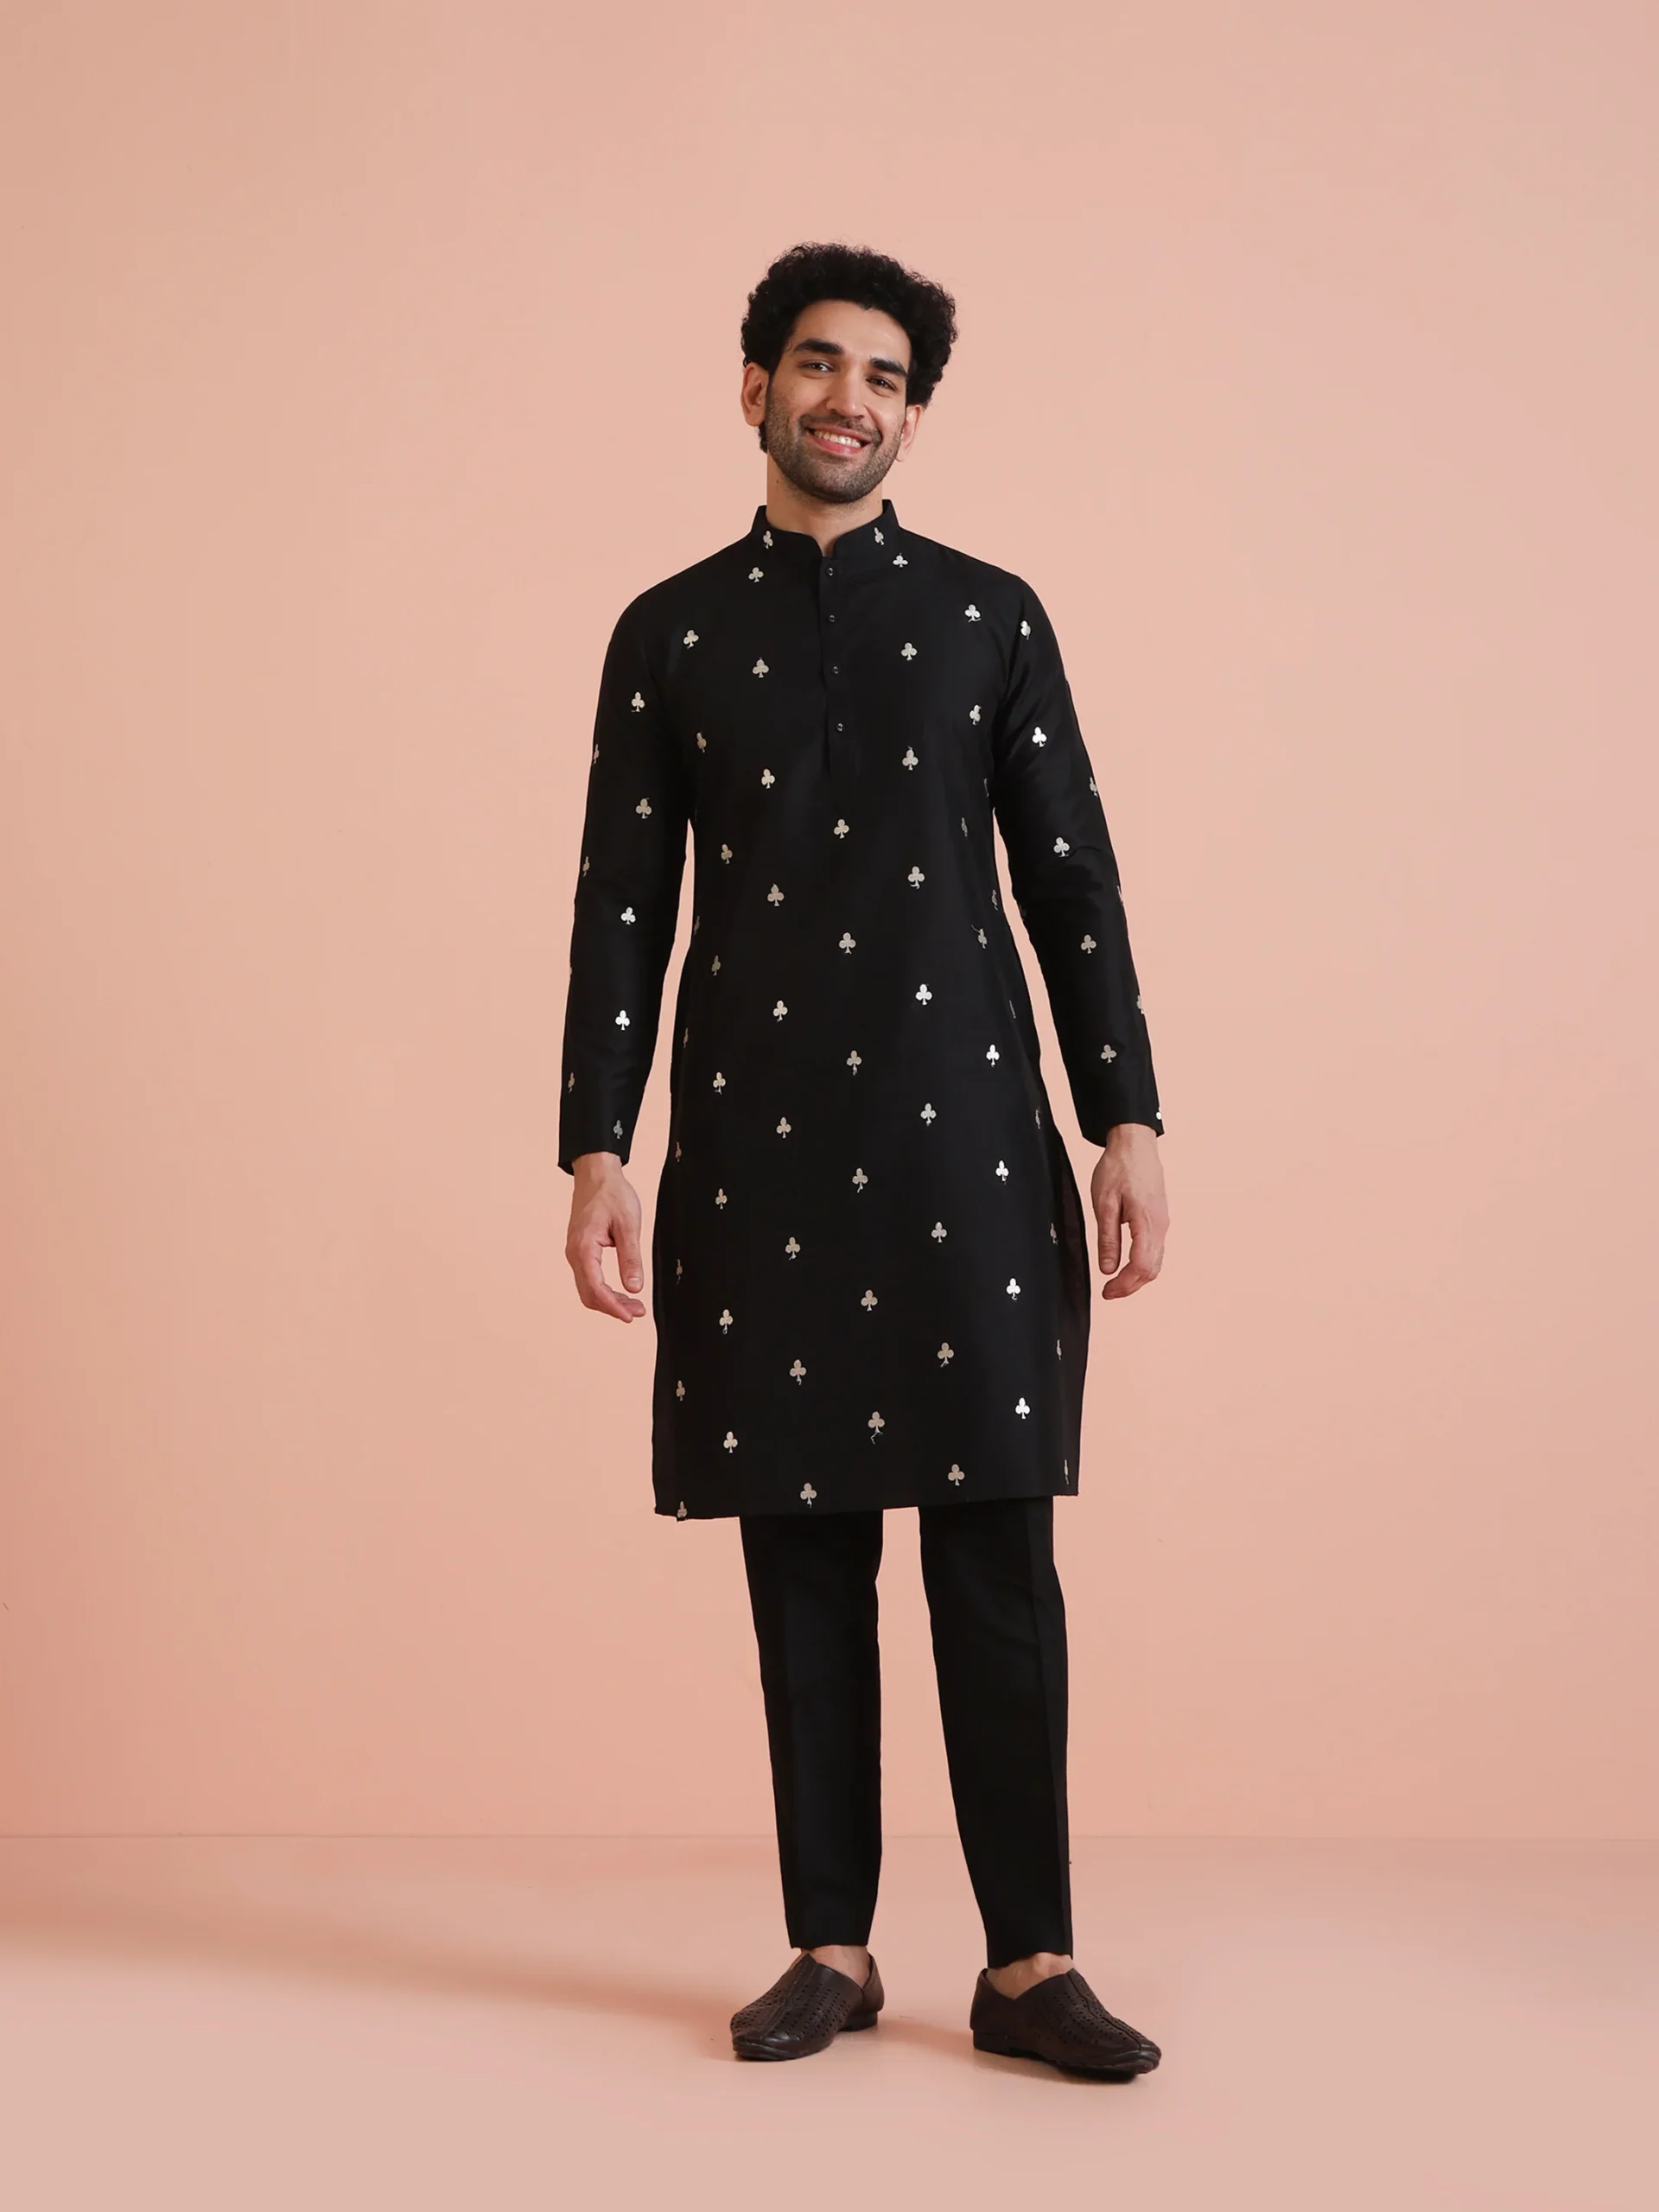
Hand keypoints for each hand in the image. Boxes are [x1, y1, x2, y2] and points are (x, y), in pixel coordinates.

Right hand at [566, 1152, 647, 1319]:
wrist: (596, 1174)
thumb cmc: (612, 1194)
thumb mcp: (628, 1225)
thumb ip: (631, 1258)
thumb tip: (635, 1288)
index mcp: (584, 1248)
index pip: (596, 1288)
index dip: (613, 1306)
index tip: (631, 1316)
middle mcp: (574, 1254)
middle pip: (589, 1294)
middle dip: (612, 1307)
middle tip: (637, 1312)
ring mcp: (574, 1252)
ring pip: (588, 1288)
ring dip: (609, 1300)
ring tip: (633, 1305)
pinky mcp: (579, 1250)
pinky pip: (588, 1277)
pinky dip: (603, 1289)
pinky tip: (620, 1291)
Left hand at [1091, 1125, 1167, 1299]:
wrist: (1135, 1143)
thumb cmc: (1118, 1168)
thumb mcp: (1104, 1203)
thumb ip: (1107, 1238)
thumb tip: (1107, 1269)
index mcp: (1147, 1223)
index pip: (1141, 1267)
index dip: (1124, 1285)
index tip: (1106, 1292)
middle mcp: (1161, 1226)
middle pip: (1152, 1270)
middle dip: (1131, 1286)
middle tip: (1108, 1292)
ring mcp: (1163, 1223)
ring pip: (1156, 1262)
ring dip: (1137, 1277)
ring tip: (1115, 1282)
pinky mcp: (1160, 1219)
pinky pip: (1156, 1250)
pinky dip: (1143, 1264)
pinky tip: (1127, 1264)